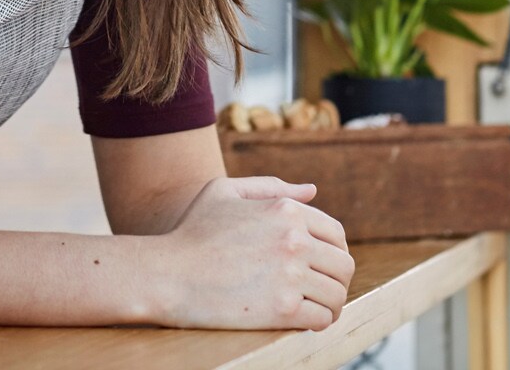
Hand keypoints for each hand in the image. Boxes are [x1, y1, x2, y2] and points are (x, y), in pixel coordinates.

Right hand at [147, 176, 354, 329]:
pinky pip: (322, 318)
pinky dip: (319, 322)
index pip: (335, 233)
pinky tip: (304, 321)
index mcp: (284, 210)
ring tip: (315, 308)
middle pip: (343, 265)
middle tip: (320, 290)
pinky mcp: (283, 309)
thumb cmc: (191, 232)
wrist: (166, 275)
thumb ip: (270, 186)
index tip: (321, 266)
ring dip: (330, 304)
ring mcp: (290, 275)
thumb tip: (312, 190)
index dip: (333, 252)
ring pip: (337, 294)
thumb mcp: (223, 192)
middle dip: (336, 279)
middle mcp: (293, 239)